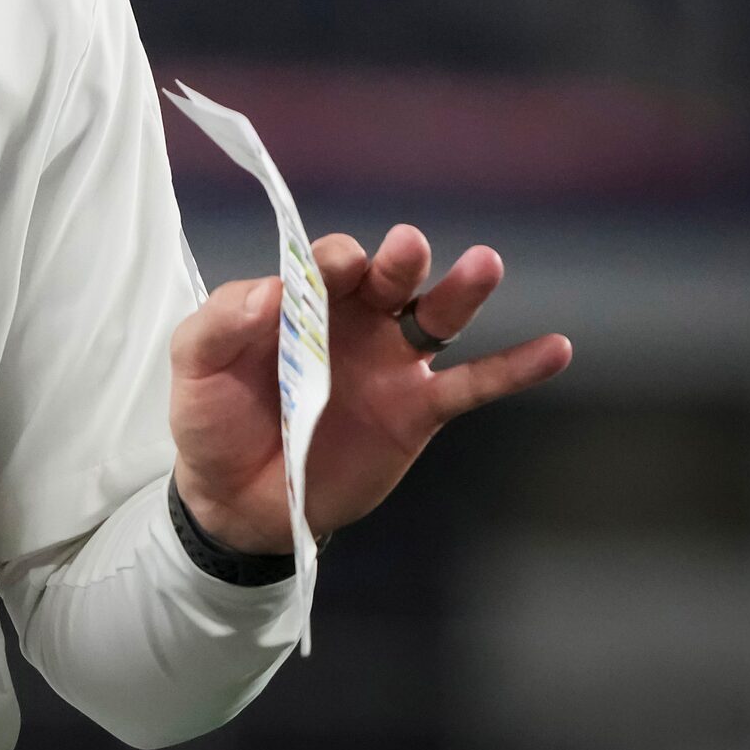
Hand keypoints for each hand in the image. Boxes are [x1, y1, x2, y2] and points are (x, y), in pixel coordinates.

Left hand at [167, 224, 572, 554]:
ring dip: (462, 291)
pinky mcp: (416, 412)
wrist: (233, 500)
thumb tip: (270, 291)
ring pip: (437, 318)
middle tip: (405, 248)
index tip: (331, 271)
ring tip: (486, 264)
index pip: (328, 264)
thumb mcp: (194, 366)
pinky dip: (516, 368)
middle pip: (388, 278)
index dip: (332, 261)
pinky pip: (473, 386)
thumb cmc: (212, 420)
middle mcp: (353, 320)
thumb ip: (220, 324)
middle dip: (397, 260)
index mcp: (300, 299)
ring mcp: (390, 364)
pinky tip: (555, 350)